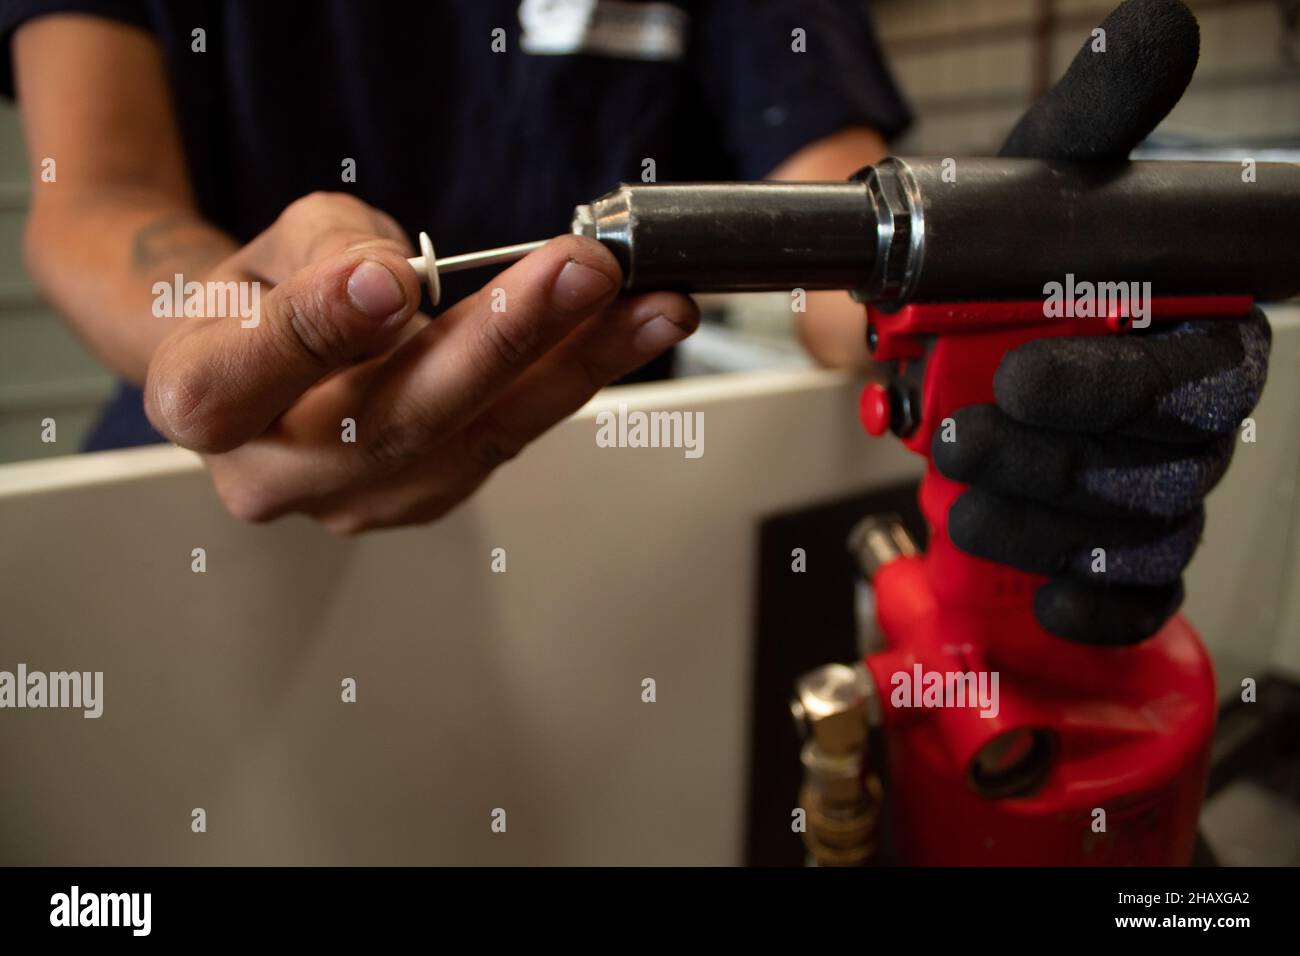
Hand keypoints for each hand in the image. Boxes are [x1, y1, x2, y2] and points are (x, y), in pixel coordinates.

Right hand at [144, 192, 697, 531]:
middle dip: (502, 340)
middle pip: (394, 419)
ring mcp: (359, 501)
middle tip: (580, 274)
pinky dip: (575, 381)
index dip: (322, 330)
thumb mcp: (278, 243)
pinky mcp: (429, 496)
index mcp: (203, 402)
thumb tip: (392, 283)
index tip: (390, 282)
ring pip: (476, 437)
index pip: (249, 374)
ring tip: (647, 307)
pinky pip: (509, 439)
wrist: (277, 359)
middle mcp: (276, 476)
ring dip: (574, 366)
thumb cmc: (271, 296)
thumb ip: (327, 255)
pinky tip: (628, 333)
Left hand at [931, 0, 1269, 643]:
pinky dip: (1098, 610)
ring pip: (1134, 532)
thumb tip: (1158, 27)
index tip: (1021, 380)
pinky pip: (1142, 599)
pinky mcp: (1131, 555)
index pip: (1190, 372)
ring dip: (1040, 526)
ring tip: (963, 499)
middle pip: (1157, 464)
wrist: (969, 341)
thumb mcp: (1039, 188)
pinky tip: (1050, 602)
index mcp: (1199, 328)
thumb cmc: (1015, 266)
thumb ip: (1096, 122)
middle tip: (959, 443)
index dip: (1107, 385)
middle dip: (1047, 460)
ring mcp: (1164, 489)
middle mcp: (1192, 415)